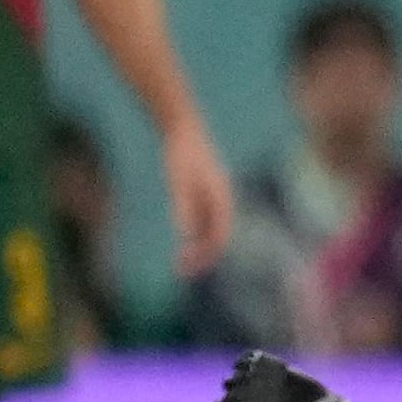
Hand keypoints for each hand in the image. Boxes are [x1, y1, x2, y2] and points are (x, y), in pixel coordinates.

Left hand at [159, 118, 231, 280]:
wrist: (183, 129)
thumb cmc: (181, 154)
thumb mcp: (179, 181)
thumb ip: (184, 207)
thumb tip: (185, 235)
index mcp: (221, 199)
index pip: (220, 235)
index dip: (207, 255)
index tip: (188, 269)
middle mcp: (222, 201)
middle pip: (218, 236)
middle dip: (203, 256)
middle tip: (181, 272)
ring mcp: (215, 197)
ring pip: (212, 230)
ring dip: (199, 248)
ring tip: (180, 262)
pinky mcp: (205, 194)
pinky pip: (204, 222)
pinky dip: (196, 236)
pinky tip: (183, 241)